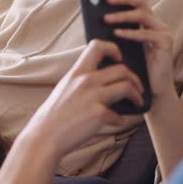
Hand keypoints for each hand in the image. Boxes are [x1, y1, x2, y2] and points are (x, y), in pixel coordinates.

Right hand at [23, 39, 144, 157]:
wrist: (45, 136)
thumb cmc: (53, 115)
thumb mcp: (64, 88)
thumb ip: (80, 80)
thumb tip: (99, 80)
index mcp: (77, 72)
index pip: (97, 47)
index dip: (113, 49)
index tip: (119, 58)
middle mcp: (86, 81)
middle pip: (122, 69)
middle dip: (134, 79)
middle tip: (137, 87)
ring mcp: (94, 97)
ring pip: (127, 87)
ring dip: (136, 95)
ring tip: (137, 102)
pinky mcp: (99, 114)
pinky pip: (119, 115)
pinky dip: (120, 120)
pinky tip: (116, 122)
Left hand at [104, 0, 175, 100]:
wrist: (151, 91)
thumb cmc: (135, 68)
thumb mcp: (123, 46)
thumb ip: (116, 31)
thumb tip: (95, 18)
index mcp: (147, 21)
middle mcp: (157, 23)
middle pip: (142, 0)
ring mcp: (163, 32)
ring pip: (143, 14)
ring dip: (122, 15)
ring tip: (106, 18)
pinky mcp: (166, 44)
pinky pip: (147, 34)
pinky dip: (131, 32)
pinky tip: (117, 33)